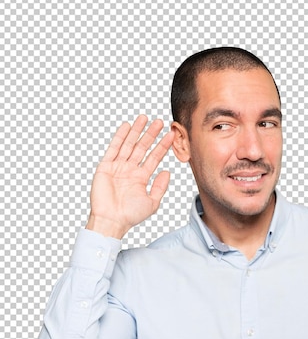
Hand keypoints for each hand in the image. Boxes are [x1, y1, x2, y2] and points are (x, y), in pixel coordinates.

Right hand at [86, 115, 174, 237]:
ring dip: (137, 131)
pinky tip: (127, 126)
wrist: (112, 220)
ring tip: (144, 118)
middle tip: (160, 122)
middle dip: (151, 134)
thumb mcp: (152, 202)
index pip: (154, 157)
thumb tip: (167, 172)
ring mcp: (118, 166)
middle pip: (142, 147)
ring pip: (129, 144)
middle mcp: (130, 170)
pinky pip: (114, 148)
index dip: (162, 146)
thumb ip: (160, 187)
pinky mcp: (106, 166)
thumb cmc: (131, 215)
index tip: (171, 135)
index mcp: (141, 178)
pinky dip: (120, 137)